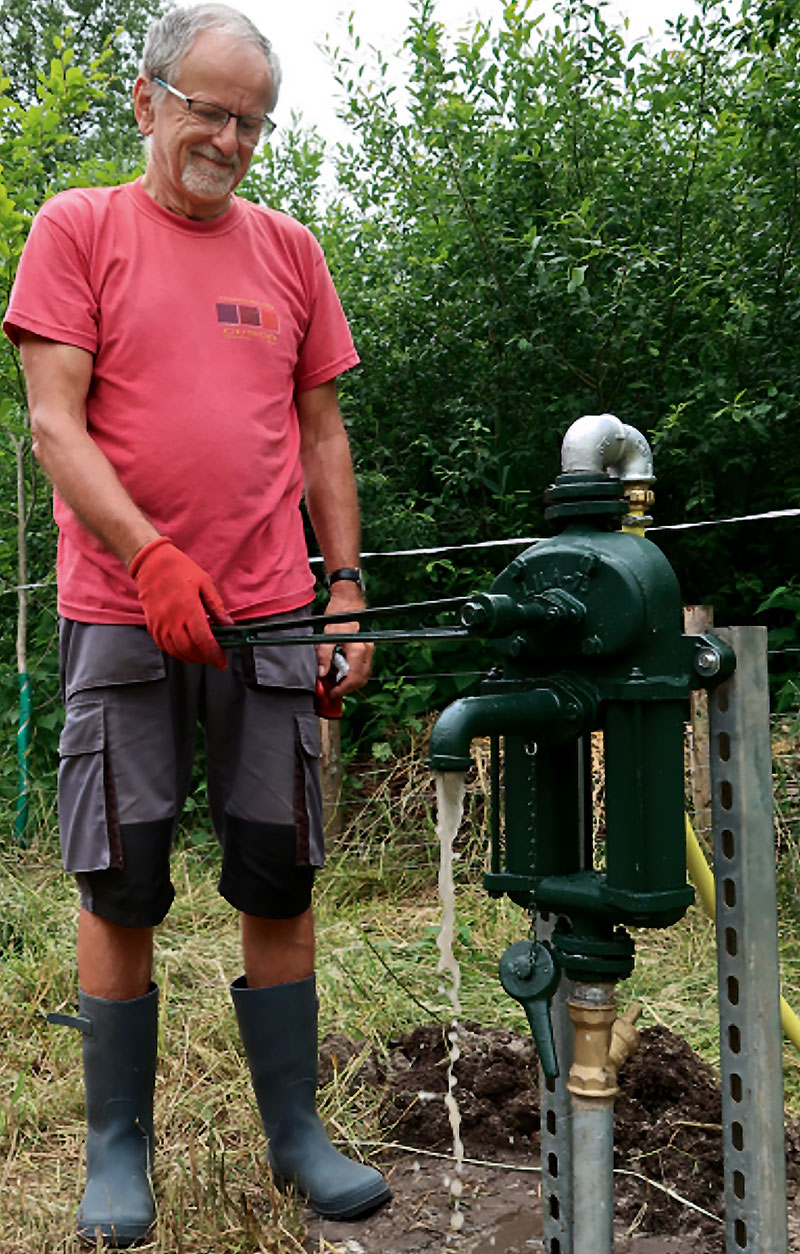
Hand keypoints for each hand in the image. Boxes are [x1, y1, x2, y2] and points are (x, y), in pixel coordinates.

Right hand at [129, 537, 231, 668]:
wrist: (152, 564)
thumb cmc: (179, 570)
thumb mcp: (205, 584)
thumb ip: (217, 607)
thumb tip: (228, 625)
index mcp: (188, 609)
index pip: (203, 641)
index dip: (214, 655)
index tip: (222, 661)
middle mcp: (171, 620)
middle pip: (189, 650)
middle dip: (204, 658)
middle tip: (214, 657)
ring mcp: (160, 625)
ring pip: (176, 652)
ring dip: (191, 657)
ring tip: (202, 654)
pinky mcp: (152, 626)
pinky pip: (164, 647)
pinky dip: (177, 652)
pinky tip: (186, 648)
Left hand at [316, 582, 372, 695]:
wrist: (349, 601)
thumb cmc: (338, 615)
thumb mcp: (326, 635)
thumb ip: (324, 655)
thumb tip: (321, 674)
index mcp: (358, 649)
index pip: (354, 678)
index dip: (342, 689)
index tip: (331, 693)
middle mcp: (367, 651)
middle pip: (361, 680)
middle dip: (346, 688)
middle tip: (331, 690)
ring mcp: (369, 650)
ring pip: (363, 675)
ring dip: (349, 682)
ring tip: (334, 681)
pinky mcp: (367, 649)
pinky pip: (362, 668)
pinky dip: (352, 674)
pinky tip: (340, 671)